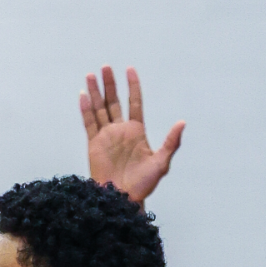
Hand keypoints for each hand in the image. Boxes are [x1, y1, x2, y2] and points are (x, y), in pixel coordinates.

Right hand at [81, 66, 184, 203]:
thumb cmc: (144, 184)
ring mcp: (106, 137)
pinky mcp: (94, 145)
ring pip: (99, 109)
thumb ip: (171, 142)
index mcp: (136, 131)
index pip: (134, 103)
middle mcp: (120, 131)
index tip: (130, 70)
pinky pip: (89, 124)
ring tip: (91, 75)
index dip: (132, 86)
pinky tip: (83, 96)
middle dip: (110, 85)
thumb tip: (182, 123)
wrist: (123, 199)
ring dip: (95, 92)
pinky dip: (85, 110)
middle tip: (105, 67)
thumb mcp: (161, 163)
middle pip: (113, 102)